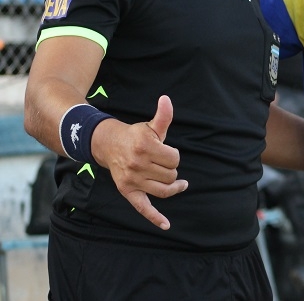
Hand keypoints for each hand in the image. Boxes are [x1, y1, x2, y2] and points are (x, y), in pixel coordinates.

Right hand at [92, 95, 188, 229]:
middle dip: (171, 168)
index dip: (173, 155)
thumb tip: (166, 99)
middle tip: (162, 163)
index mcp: (145, 147)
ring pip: (164, 190)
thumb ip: (163, 116)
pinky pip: (143, 208)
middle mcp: (137, 165)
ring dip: (171, 185)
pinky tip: (167, 225)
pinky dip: (155, 218)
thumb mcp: (150, 126)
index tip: (166, 152)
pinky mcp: (128, 192)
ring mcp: (132, 180)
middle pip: (171, 175)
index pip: (174, 159)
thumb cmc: (136, 136)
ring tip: (174, 181)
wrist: (108, 146)